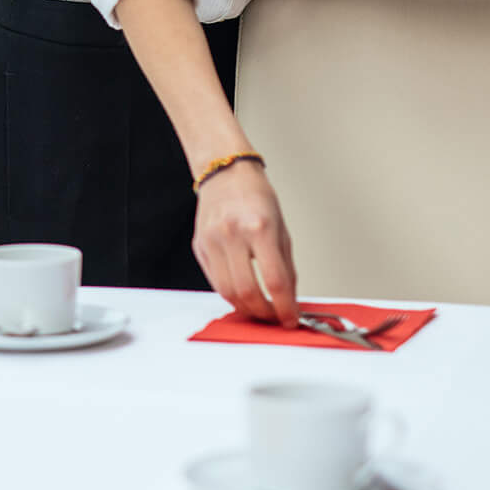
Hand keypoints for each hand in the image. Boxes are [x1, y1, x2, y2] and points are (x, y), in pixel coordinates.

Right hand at [191, 161, 298, 325]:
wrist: (225, 172)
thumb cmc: (254, 195)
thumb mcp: (281, 228)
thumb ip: (285, 266)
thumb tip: (289, 298)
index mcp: (259, 227)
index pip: (274, 281)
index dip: (285, 307)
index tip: (291, 317)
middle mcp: (232, 234)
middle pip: (247, 292)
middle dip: (264, 313)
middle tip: (275, 316)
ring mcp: (212, 241)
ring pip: (227, 292)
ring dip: (246, 308)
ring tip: (259, 309)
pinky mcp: (199, 247)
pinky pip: (214, 281)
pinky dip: (230, 294)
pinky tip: (242, 293)